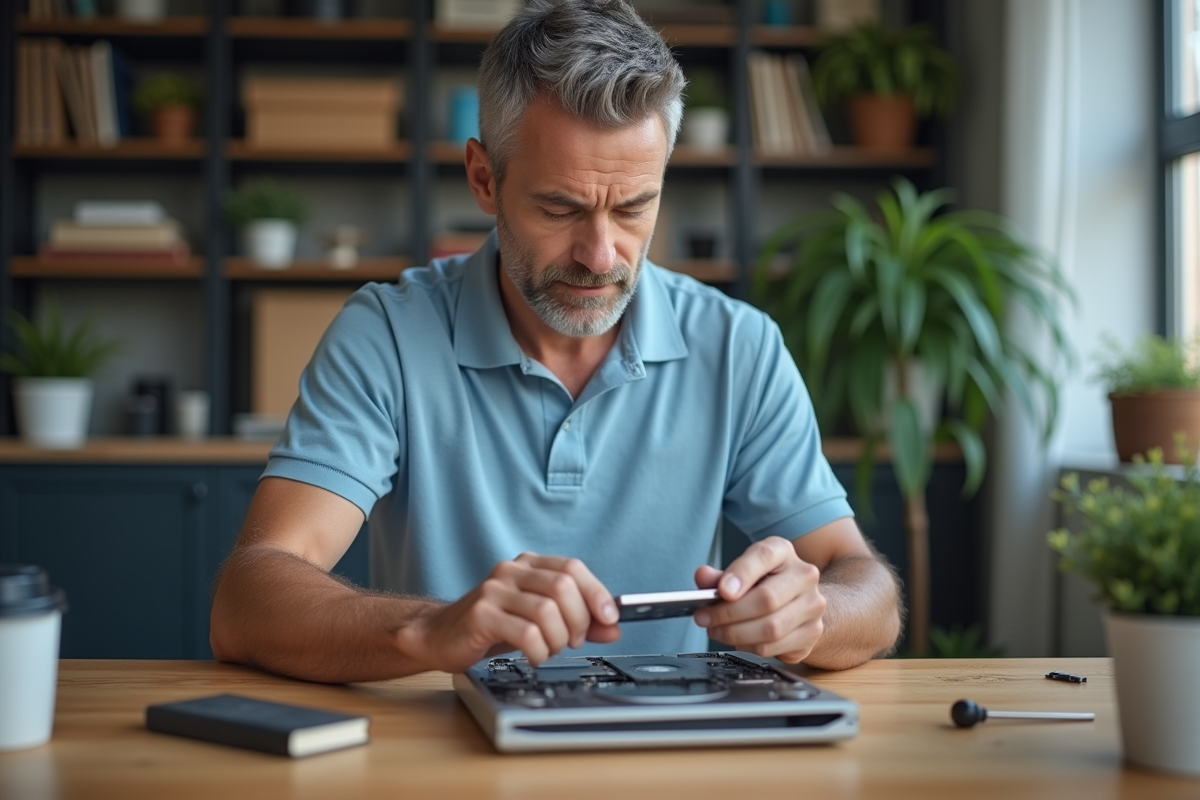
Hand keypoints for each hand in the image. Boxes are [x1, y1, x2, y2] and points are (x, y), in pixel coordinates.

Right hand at [403, 553, 620, 671]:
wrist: (439, 636)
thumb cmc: (492, 626)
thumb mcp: (539, 621)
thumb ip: (577, 621)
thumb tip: (612, 627)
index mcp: (529, 565)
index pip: (573, 568)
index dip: (596, 593)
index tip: (609, 618)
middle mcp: (512, 571)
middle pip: (563, 587)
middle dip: (578, 621)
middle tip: (573, 641)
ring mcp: (494, 591)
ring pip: (547, 611)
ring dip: (558, 639)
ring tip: (550, 650)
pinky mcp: (481, 615)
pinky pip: (526, 633)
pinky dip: (539, 651)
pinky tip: (534, 657)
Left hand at [692, 536, 825, 662]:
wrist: (800, 601)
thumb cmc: (765, 583)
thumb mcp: (741, 572)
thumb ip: (719, 576)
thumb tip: (703, 577)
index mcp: (782, 551)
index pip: (764, 556)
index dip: (741, 574)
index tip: (722, 591)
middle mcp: (804, 575)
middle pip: (766, 599)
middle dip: (729, 613)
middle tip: (705, 618)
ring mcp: (812, 606)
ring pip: (771, 628)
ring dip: (735, 634)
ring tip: (717, 631)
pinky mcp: (812, 633)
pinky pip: (774, 647)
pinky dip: (748, 647)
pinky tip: (738, 640)